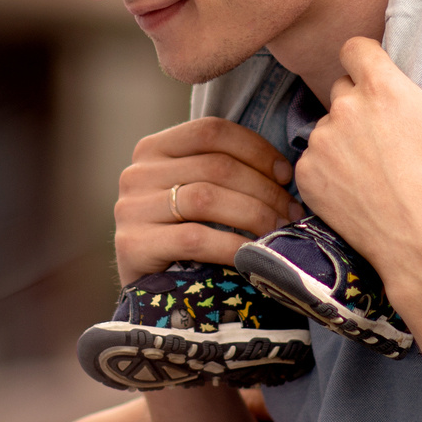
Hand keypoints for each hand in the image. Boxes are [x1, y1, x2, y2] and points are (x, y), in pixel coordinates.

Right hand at [112, 117, 296, 284]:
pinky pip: (195, 238)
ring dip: (254, 214)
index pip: (210, 131)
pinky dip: (232, 245)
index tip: (284, 175)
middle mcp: (136, 173)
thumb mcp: (193, 192)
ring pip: (207, 198)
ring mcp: (130, 209)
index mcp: (153, 149)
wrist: (146, 290)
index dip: (255, 149)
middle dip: (264, 189)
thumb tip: (283, 172)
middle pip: (215, 166)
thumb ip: (222, 173)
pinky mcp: (133, 245)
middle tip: (291, 212)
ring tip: (279, 230)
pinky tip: (253, 254)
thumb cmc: (180, 235)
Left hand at [291, 33, 421, 295]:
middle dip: (360, 101)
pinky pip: (313, 162)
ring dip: (343, 137)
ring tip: (374, 165)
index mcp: (382, 88)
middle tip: (387, 130)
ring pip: (327, 127)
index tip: (379, 74)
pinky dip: (328, 170)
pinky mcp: (308, 177)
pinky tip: (356, 188)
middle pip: (342, 88)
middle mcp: (344, 109)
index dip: (365, 57)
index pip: (354, 48)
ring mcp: (322, 144)